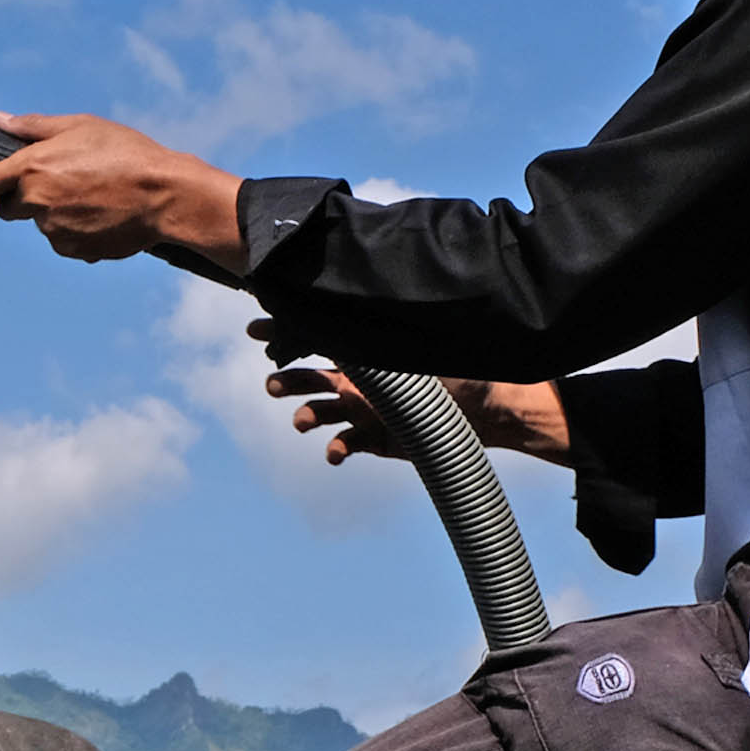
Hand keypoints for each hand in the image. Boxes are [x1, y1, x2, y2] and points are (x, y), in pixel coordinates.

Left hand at [0, 113, 245, 269]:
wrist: (165, 196)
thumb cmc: (125, 153)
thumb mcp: (79, 126)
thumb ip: (31, 127)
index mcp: (31, 168)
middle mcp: (36, 202)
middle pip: (7, 209)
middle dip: (22, 199)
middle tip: (59, 181)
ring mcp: (54, 230)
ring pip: (40, 224)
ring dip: (55, 213)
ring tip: (93, 194)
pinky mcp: (73, 251)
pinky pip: (63, 241)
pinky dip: (76, 230)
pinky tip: (102, 214)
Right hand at [250, 320, 572, 465]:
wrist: (492, 413)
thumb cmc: (468, 371)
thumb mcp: (434, 347)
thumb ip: (403, 332)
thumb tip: (384, 296)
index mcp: (367, 355)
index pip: (319, 338)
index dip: (286, 334)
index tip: (257, 329)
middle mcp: (360, 382)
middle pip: (308, 378)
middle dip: (286, 378)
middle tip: (273, 382)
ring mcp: (365, 412)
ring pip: (318, 413)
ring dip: (304, 415)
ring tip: (302, 420)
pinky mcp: (375, 441)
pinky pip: (344, 446)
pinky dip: (336, 450)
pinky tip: (337, 454)